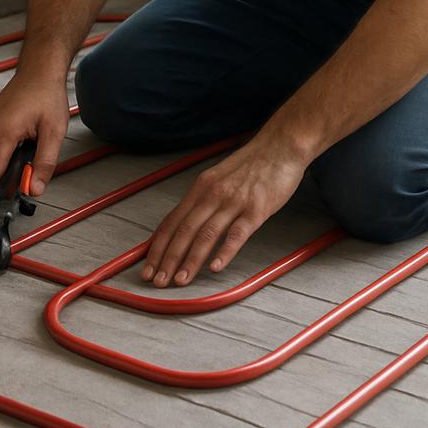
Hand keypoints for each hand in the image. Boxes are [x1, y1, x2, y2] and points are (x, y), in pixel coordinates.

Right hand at [0, 73, 69, 195]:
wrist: (39, 71)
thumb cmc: (47, 95)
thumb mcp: (54, 133)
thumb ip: (44, 163)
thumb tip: (34, 189)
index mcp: (3, 131)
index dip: (12, 182)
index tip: (27, 180)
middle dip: (11, 169)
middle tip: (33, 156)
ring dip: (6, 158)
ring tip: (27, 142)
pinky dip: (2, 147)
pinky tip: (19, 136)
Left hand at [142, 128, 308, 286]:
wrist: (280, 146)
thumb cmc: (251, 164)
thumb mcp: (219, 178)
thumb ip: (203, 199)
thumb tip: (185, 224)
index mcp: (201, 188)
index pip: (172, 221)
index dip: (158, 246)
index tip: (148, 267)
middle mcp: (212, 194)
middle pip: (184, 230)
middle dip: (168, 258)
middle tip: (157, 281)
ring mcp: (234, 201)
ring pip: (206, 234)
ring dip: (191, 260)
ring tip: (180, 280)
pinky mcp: (257, 209)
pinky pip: (238, 233)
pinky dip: (225, 251)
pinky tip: (215, 267)